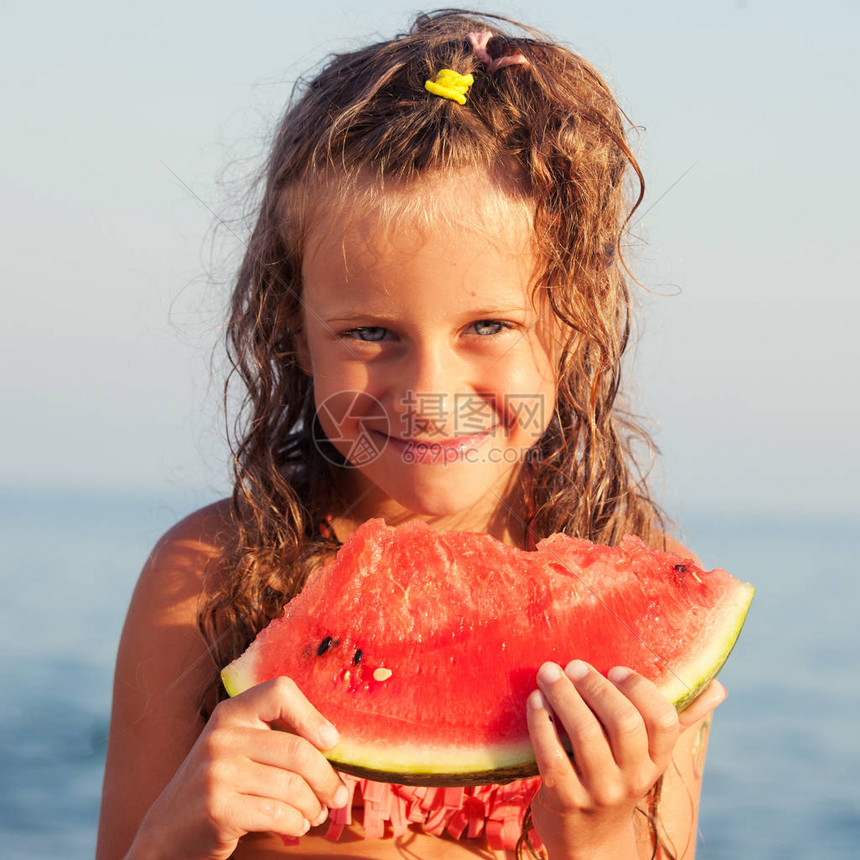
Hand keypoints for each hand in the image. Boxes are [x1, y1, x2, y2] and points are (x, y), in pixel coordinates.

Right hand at [129, 677, 348, 859]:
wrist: (167, 831)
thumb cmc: (221, 785)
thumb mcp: (240, 748)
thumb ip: (276, 738)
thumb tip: (337, 746)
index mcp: (231, 712)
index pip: (280, 691)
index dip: (312, 715)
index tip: (331, 742)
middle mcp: (222, 736)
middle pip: (297, 750)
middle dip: (327, 778)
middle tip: (338, 795)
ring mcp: (216, 772)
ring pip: (292, 787)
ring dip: (313, 806)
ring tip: (315, 813)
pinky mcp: (217, 808)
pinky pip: (277, 814)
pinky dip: (296, 823)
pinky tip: (296, 826)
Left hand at [526, 661, 725, 858]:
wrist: (589, 843)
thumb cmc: (618, 779)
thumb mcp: (649, 756)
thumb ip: (679, 719)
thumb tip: (718, 687)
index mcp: (656, 761)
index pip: (664, 721)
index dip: (640, 689)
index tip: (615, 668)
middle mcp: (634, 779)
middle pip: (624, 723)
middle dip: (596, 687)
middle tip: (574, 665)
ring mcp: (600, 792)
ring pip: (585, 735)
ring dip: (564, 697)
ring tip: (548, 674)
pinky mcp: (566, 800)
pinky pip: (552, 755)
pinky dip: (541, 723)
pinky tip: (535, 701)